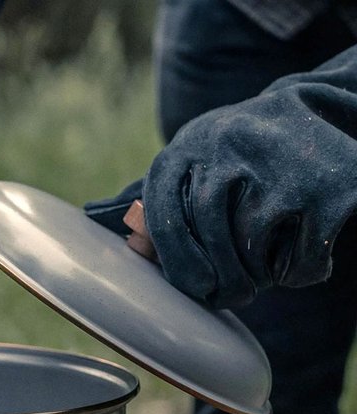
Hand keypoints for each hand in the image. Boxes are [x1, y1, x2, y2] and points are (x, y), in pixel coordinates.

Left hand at [87, 48, 356, 308]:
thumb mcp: (186, 166)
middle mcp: (223, 152)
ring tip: (266, 264)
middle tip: (234, 294)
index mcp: (180, 154)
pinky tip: (305, 251)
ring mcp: (278, 167)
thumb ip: (149, 203)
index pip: (165, 224)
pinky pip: (302, 260)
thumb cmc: (231, 156)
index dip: (180, 268)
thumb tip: (98, 222)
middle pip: (209, 245)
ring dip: (262, 275)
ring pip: (254, 256)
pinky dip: (303, 271)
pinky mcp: (328, 188)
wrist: (312, 106)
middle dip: (222, 282)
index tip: (197, 289)